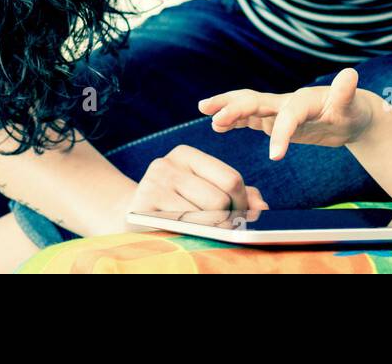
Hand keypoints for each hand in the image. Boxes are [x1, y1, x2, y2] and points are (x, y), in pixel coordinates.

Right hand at [126, 144, 267, 226]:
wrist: (129, 219)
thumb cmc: (177, 205)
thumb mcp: (205, 191)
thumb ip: (238, 194)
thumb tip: (262, 207)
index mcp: (185, 155)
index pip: (230, 179)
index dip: (242, 203)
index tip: (240, 216)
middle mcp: (166, 165)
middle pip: (219, 200)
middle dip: (226, 219)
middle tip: (222, 228)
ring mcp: (152, 186)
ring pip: (203, 217)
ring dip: (209, 230)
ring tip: (202, 230)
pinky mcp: (143, 209)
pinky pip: (183, 229)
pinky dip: (191, 236)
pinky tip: (185, 233)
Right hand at [198, 67, 374, 159]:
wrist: (349, 114)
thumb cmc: (351, 111)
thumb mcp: (352, 106)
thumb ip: (346, 92)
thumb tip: (350, 73)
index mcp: (305, 100)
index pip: (288, 115)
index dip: (281, 133)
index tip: (276, 156)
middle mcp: (287, 102)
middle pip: (257, 101)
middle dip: (237, 108)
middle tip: (215, 117)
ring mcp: (278, 110)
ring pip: (248, 106)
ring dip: (227, 108)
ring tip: (206, 110)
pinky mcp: (274, 119)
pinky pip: (250, 118)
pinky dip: (234, 120)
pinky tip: (217, 125)